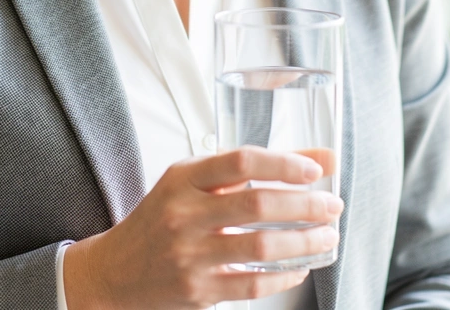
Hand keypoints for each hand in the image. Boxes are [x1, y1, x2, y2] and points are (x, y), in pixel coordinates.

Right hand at [63, 146, 341, 309]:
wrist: (115, 271)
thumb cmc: (161, 217)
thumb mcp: (190, 182)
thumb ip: (243, 170)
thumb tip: (315, 158)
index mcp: (183, 178)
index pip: (239, 161)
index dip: (283, 163)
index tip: (315, 169)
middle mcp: (185, 214)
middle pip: (256, 205)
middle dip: (305, 205)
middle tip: (333, 204)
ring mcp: (190, 255)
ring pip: (260, 248)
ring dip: (304, 243)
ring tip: (328, 236)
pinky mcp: (198, 291)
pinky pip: (252, 286)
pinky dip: (284, 277)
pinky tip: (302, 268)